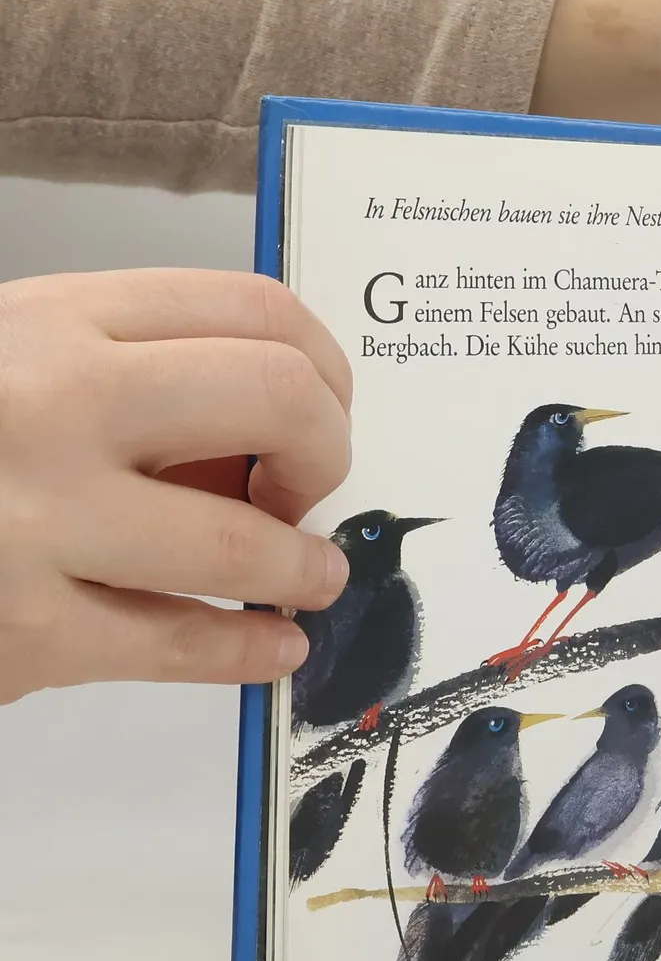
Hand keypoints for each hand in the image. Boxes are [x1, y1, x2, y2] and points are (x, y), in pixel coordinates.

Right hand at [0, 269, 351, 704]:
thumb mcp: (10, 362)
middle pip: (277, 400)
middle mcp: (54, 406)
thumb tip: (259, 438)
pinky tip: (270, 646)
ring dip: (302, 568)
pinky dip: (244, 650)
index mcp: (53, 321)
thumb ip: (123, 372)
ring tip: (311, 579)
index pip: (255, 309)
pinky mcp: (21, 631)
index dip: (324, 363)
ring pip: (240, 541)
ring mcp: (36, 521)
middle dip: (326, 450)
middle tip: (311, 487)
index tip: (328, 404)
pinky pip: (174, 643)